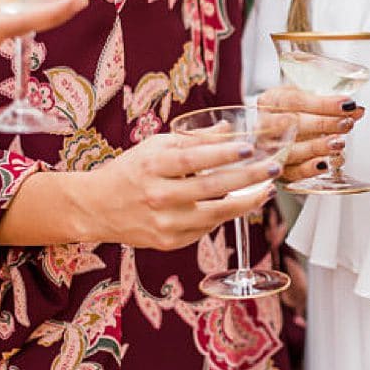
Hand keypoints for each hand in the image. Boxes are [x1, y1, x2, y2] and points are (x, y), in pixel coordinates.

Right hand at [79, 132, 278, 250]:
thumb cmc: (130, 171)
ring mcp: (164, 222)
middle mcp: (158, 196)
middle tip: (272, 168)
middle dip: (247, 178)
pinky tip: (239, 204)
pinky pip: (206, 229)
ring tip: (266, 190)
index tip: (249, 148)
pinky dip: (224, 216)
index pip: (191, 159)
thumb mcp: (155, 146)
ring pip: (215, 214)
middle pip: (210, 187)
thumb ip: (193, 139)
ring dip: (246, 202)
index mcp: (152, 166)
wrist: (97, 207)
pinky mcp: (169, 241)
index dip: (222, 154)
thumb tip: (228, 129)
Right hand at [257, 86, 365, 180]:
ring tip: (338, 143)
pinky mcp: (277, 169)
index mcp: (271, 101)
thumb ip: (330, 105)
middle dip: (323, 124)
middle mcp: (265, 124)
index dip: (323, 103)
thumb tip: (356, 110)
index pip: (295, 100)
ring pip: (291, 149)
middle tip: (345, 123)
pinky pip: (291, 171)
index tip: (346, 104)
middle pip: (293, 123)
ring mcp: (268, 148)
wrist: (278, 131)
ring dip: (317, 147)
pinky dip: (309, 168)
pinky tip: (324, 164)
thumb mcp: (308, 101)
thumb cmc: (293, 112)